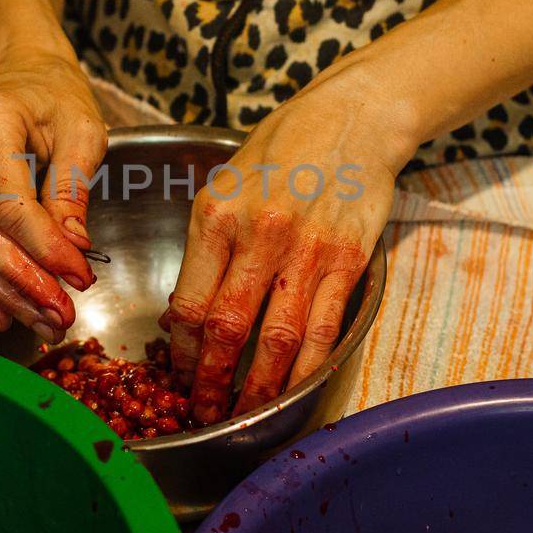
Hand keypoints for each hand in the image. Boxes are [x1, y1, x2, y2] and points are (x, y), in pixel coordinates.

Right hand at [0, 51, 105, 341]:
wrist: (19, 76)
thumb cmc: (55, 97)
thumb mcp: (82, 127)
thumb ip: (74, 186)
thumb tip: (74, 246)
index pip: (9, 203)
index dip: (44, 247)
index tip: (80, 276)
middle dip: (25, 283)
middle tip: (63, 315)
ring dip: (6, 296)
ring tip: (45, 323)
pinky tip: (3, 316)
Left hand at [161, 57, 411, 422]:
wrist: (353, 117)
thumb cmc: (283, 148)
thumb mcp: (225, 182)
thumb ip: (208, 243)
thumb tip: (188, 310)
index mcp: (217, 215)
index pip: (190, 302)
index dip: (182, 350)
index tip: (179, 372)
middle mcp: (260, 235)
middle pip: (228, 328)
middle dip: (212, 381)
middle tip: (204, 411)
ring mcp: (308, 251)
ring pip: (278, 340)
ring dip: (259, 387)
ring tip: (245, 414)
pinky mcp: (348, 261)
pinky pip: (324, 329)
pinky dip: (308, 368)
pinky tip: (295, 390)